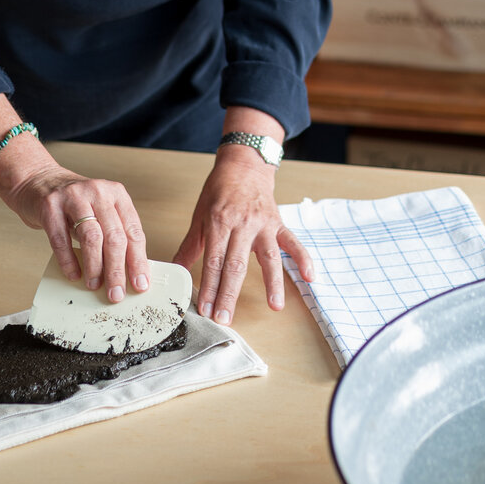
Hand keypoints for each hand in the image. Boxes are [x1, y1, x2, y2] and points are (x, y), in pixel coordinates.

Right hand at [0, 165, 149, 302]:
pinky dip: (68, 260)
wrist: (37, 180)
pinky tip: (74, 274)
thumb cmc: (73, 203)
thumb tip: (128, 272)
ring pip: (92, 237)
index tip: (140, 284)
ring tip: (95, 285)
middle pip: (114, 236)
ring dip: (95, 266)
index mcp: (117, 194)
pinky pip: (61, 239)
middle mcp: (98, 192)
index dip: (138, 261)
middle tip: (116, 293)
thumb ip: (113, 234)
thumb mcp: (99, 211)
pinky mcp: (50, 206)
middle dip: (117, 270)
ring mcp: (73, 197)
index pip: (134, 232)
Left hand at [172, 153, 313, 325]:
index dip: (209, 286)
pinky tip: (309, 276)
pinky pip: (293, 242)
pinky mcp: (278, 223)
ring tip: (275, 306)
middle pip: (236, 265)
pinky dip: (303, 258)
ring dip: (273, 283)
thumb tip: (175, 271)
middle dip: (230, 294)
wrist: (244, 165)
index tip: (205, 308)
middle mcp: (242, 224)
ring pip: (268, 257)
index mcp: (219, 223)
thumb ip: (190, 246)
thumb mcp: (199, 216)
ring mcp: (263, 224)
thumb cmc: (220, 190)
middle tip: (225, 318)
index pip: (213, 261)